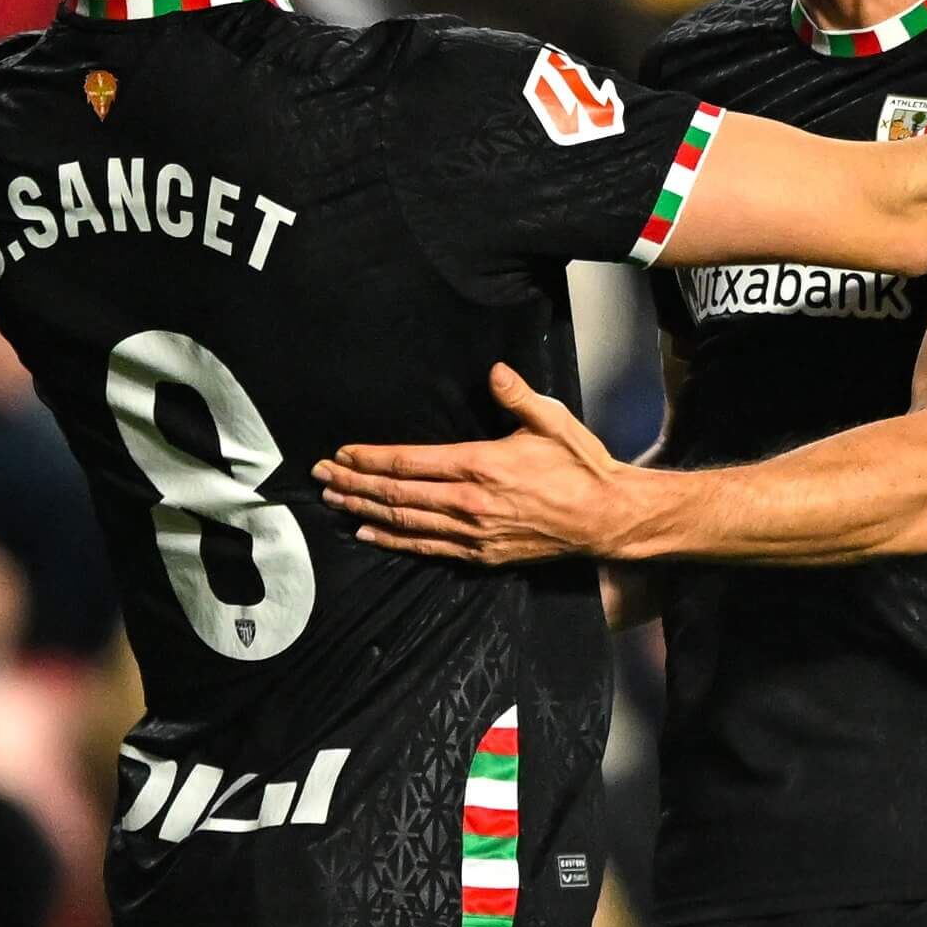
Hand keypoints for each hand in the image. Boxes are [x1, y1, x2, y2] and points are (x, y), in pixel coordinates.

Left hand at [313, 364, 632, 564]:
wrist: (604, 518)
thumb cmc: (579, 467)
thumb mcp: (552, 420)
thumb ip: (518, 395)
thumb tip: (494, 371)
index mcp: (480, 465)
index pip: (409, 462)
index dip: (370, 458)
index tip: (342, 453)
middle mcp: (468, 502)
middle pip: (397, 493)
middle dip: (355, 483)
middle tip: (322, 476)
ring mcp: (472, 533)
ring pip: (405, 521)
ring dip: (365, 510)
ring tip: (334, 500)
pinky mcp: (481, 555)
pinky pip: (427, 548)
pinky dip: (393, 541)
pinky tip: (369, 533)